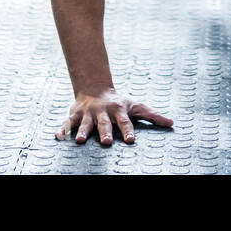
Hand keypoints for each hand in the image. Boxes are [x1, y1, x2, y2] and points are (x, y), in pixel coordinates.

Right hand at [55, 89, 172, 145]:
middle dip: (105, 132)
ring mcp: (88, 113)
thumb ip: (153, 116)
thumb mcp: (137, 106)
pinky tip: (58, 137)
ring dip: (82, 131)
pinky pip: (68, 122)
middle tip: (107, 142)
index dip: (128, 130)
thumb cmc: (119, 103)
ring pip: (85, 123)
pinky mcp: (75, 115)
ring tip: (79, 140)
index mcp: (118, 110)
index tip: (131, 140)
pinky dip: (63, 129)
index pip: (125, 121)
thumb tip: (171, 123)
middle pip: (104, 123)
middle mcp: (103, 111)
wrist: (95, 88)